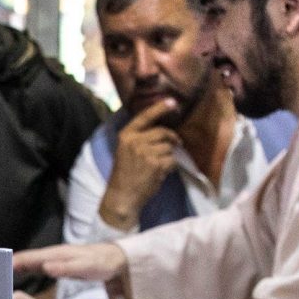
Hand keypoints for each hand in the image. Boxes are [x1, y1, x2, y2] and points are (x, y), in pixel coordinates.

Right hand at [11, 239, 130, 298]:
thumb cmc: (103, 264)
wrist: (118, 260)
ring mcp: (58, 259)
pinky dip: (29, 269)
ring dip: (19, 266)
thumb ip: (66, 269)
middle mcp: (55, 255)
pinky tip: (25, 274)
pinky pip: (40, 266)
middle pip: (29, 259)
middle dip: (12, 263)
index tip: (0, 267)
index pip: (31, 258)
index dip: (15, 262)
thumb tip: (45, 267)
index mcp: (58, 255)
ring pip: (33, 262)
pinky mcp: (61, 264)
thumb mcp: (86, 267)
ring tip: (3, 273)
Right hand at [97, 98, 180, 232]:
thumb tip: (162, 130)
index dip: (159, 108)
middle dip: (172, 138)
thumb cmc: (124, 174)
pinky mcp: (156, 164)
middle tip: (177, 143)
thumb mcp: (125, 150)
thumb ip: (139, 138)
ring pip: (169, 147)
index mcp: (126, 135)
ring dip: (170, 155)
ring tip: (160, 165)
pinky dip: (171, 166)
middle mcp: (135, 141)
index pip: (144, 117)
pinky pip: (172, 160)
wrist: (122, 196)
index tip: (172, 102)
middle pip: (162, 132)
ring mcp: (145, 153)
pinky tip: (162, 172)